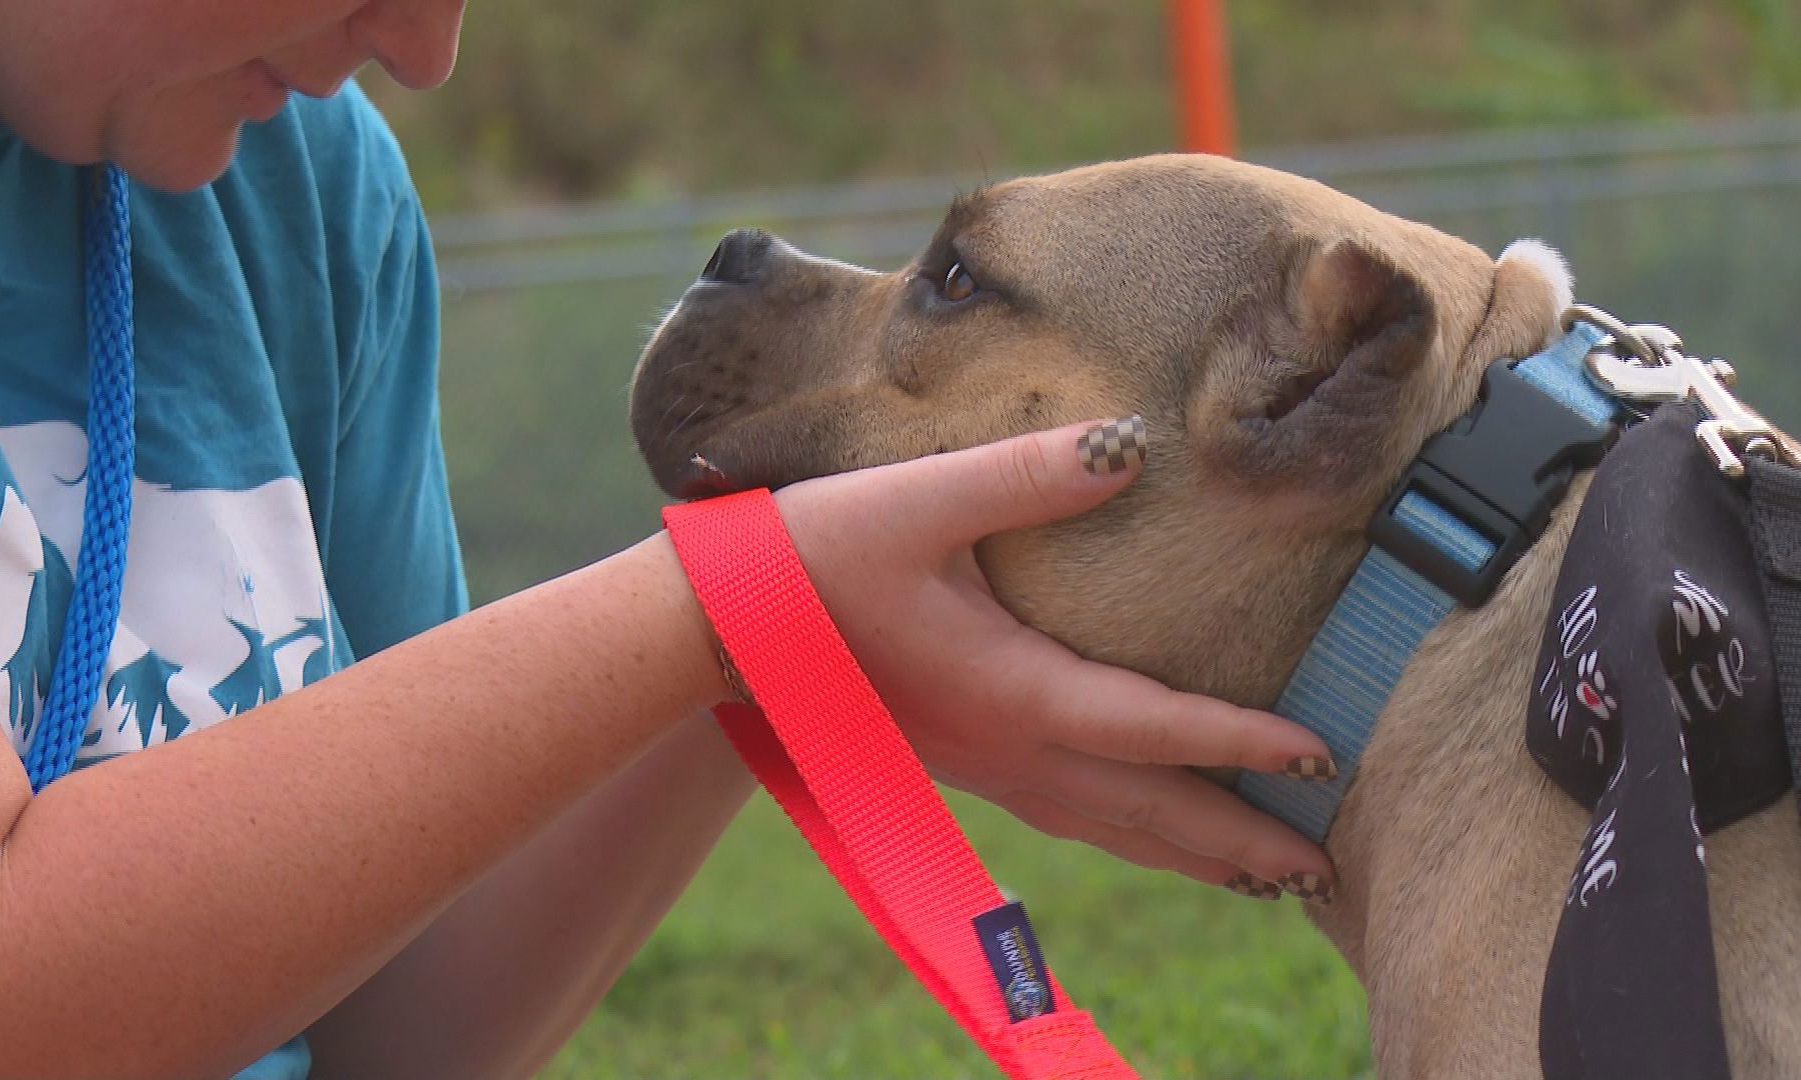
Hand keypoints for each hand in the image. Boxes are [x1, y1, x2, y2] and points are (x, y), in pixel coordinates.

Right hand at [771, 418, 1336, 900]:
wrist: (720, 628)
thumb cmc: (814, 559)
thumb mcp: (917, 502)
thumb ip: (1027, 475)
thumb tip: (1129, 448)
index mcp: (1012, 689)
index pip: (1153, 727)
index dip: (1241, 740)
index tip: (1321, 751)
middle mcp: (1008, 747)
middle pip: (1147, 811)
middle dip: (1240, 840)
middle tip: (1325, 867)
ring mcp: (983, 767)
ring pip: (1110, 830)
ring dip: (1192, 854)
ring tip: (1266, 876)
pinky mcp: (961, 764)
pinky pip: (1070, 818)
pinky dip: (1131, 837)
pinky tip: (1147, 833)